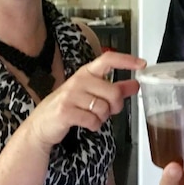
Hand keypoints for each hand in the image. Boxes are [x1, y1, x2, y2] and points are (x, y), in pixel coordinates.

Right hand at [25, 52, 145, 152]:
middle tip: (108, 110)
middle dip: (115, 106)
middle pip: (113, 92)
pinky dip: (94, 126)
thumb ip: (115, 89)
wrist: (42, 124)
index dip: (127, 61)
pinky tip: (86, 123)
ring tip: (92, 116)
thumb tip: (135, 84)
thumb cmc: (68, 106)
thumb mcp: (92, 94)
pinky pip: (93, 120)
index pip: (108, 59)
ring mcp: (71, 95)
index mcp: (86, 72)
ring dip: (102, 117)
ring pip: (104, 108)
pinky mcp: (66, 111)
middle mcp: (79, 80)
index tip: (142, 64)